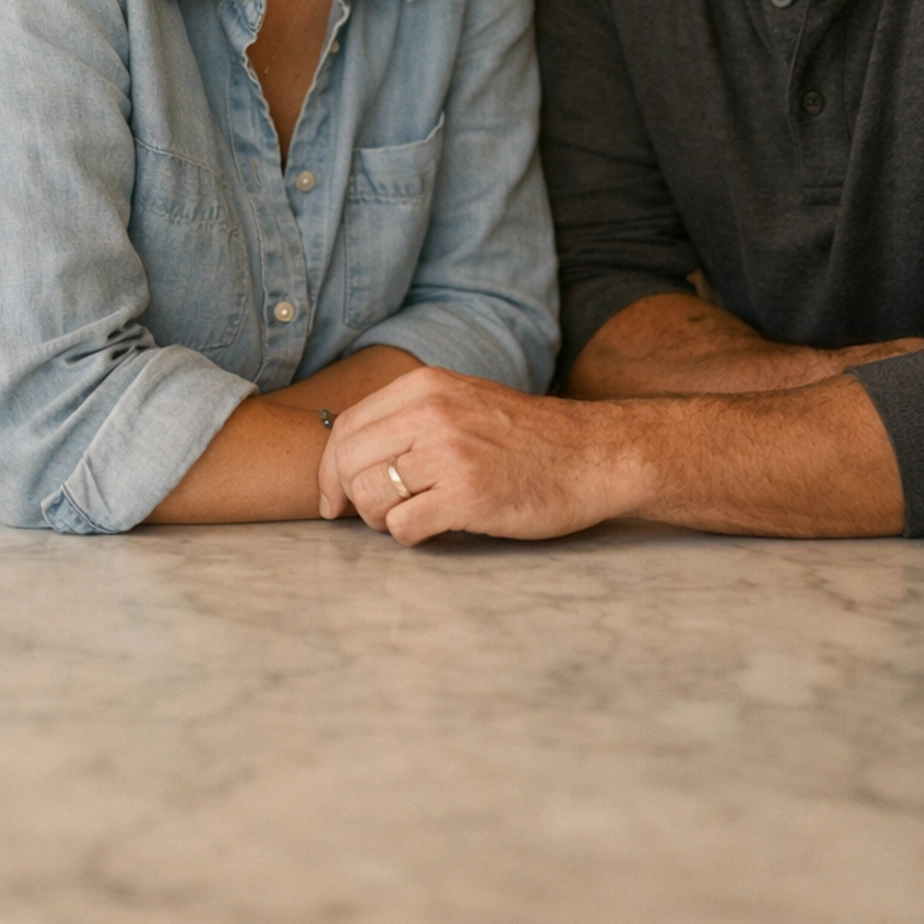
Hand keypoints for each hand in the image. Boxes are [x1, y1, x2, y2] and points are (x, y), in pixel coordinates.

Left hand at [318, 368, 639, 545]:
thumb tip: (348, 455)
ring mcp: (449, 454)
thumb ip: (409, 416)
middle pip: (348, 463)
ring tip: (413, 517)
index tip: (334, 500)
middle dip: (350, 498)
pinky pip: (403, 527)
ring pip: (369, 496)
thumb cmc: (526, 437)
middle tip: (375, 515)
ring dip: (381, 519)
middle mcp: (431, 414)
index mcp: (425, 387)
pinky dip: (411, 536)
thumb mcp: (463, 400)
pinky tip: (437, 528)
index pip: (345, 428)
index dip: (330, 470)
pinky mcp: (468, 496)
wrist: (593, 455)